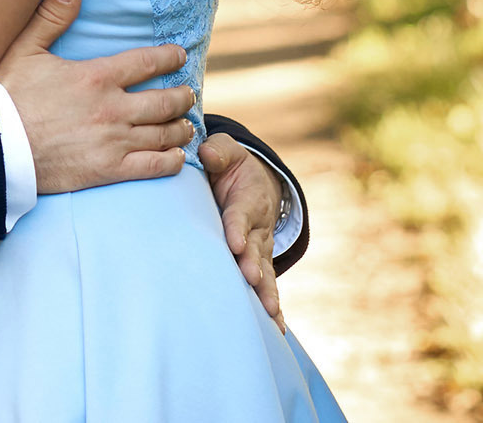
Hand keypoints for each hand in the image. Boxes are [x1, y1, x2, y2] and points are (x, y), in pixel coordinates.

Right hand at [0, 0, 194, 191]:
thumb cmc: (7, 96)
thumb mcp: (24, 49)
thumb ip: (51, 16)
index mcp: (96, 76)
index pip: (147, 62)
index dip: (169, 57)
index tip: (180, 56)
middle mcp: (112, 108)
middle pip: (164, 100)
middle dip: (182, 95)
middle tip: (188, 93)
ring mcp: (113, 141)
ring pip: (164, 133)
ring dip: (181, 127)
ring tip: (186, 124)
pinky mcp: (108, 170)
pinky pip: (154, 166)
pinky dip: (172, 161)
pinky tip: (177, 156)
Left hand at [200, 132, 286, 332]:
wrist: (254, 183)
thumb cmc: (231, 167)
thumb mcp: (227, 152)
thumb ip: (218, 152)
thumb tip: (206, 154)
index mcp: (247, 200)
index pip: (240, 215)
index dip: (237, 228)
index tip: (235, 244)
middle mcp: (257, 228)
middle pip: (256, 248)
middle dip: (253, 263)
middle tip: (250, 278)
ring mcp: (260, 248)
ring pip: (264, 271)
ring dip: (266, 290)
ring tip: (269, 311)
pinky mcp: (258, 263)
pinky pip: (266, 286)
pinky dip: (272, 307)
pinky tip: (276, 330)